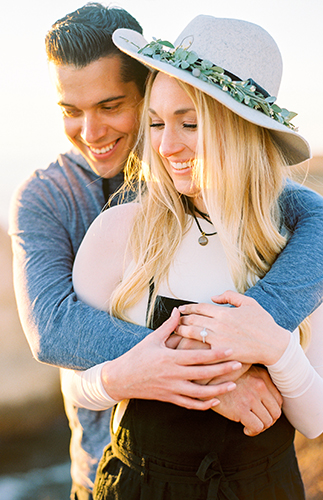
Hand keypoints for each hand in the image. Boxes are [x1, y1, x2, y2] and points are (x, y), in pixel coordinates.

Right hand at [101, 308, 239, 409]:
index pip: (197, 356)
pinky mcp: (170, 399)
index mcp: (170, 358)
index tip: (231, 349)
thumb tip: (179, 310)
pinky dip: (204, 404)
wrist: (121, 379)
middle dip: (223, 370)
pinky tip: (216, 400)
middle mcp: (173, 375)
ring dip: (218, 390)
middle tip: (240, 364)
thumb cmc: (137, 356)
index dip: (215, 353)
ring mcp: (172, 389)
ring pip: (200, 393)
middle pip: (203, 374)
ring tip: (233, 384)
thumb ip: (169, 326)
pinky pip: (190, 404)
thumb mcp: (152, 339)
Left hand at [177, 291, 289, 364]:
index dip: (188, 308)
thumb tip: (214, 297)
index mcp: (224, 312)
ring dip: (182, 332)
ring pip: (193, 334)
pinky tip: (185, 349)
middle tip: (174, 320)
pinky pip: (202, 350)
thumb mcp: (249, 303)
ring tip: (175, 332)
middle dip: (181, 319)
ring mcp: (219, 340)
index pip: (199, 308)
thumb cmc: (263, 324)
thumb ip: (230, 296)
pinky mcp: (221, 354)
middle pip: (193, 320)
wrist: (273, 345)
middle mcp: (219, 325)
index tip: (180, 309)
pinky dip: (191, 349)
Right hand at [210, 365, 282, 435]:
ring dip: (260, 427)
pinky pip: (257, 427)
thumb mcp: (244, 370)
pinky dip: (253, 431)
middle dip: (268, 421)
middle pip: (276, 412)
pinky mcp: (240, 409)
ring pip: (267, 422)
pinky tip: (245, 428)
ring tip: (251, 425)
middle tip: (258, 422)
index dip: (272, 411)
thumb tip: (267, 397)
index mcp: (262, 376)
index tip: (263, 413)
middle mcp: (259, 386)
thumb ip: (257, 379)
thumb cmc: (224, 377)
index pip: (279, 400)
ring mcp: (250, 398)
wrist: (205, 379)